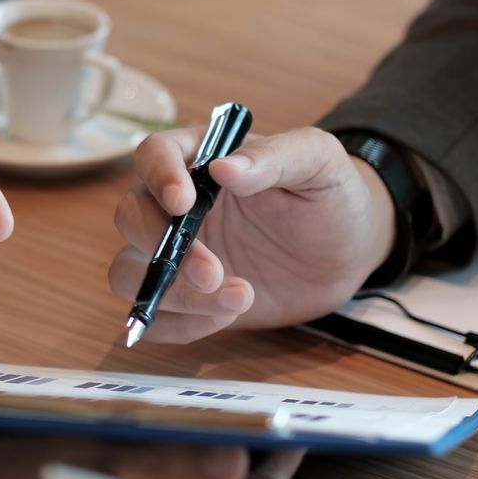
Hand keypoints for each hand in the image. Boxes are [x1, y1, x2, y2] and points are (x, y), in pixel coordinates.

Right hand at [109, 128, 395, 342]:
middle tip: (213, 273)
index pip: (153, 153)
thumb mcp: (319, 164)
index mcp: (201, 159)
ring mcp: (176, 255)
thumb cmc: (331, 198)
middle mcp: (177, 207)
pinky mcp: (186, 299)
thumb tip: (225, 167)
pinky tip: (226, 316)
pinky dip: (180, 324)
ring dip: (172, 294)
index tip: (182, 203)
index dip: (157, 175)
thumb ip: (276, 158)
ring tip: (238, 299)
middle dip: (164, 250)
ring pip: (128, 273)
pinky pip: (153, 317)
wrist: (349, 254)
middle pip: (131, 217)